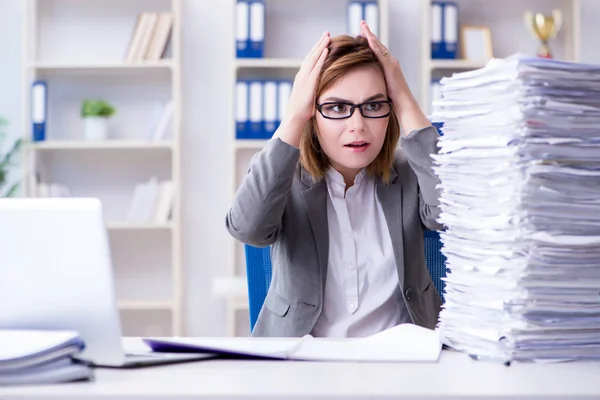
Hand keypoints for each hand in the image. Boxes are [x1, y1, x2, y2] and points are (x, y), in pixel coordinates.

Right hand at [276, 31, 329, 146]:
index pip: (309, 61)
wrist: (294, 116)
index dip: (316, 51)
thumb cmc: (301, 112)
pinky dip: (321, 56)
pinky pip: (316, 66)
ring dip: (321, 46)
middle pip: (311, 55)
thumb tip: (318, 95)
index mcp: (301, 78)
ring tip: (328, 37)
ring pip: (314, 57)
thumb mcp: (308, 98)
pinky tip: (326, 49)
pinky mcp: (309, 81)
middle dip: (319, 44)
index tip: (322, 43)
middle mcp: (302, 74)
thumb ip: (312, 92)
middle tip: (326, 34)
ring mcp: (304, 77)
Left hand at [360, 21, 408, 110]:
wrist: (404, 102)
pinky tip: (368, 39)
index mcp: (388, 65)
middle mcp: (391, 61)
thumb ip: (376, 78)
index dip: (370, 40)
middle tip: (362, 23)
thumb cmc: (393, 97)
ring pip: (379, 46)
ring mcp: (391, 63)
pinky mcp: (391, 67)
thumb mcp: (382, 84)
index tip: (361, 33)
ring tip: (363, 26)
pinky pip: (381, 54)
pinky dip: (375, 46)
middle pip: (378, 44)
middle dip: (369, 33)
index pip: (377, 49)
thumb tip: (367, 80)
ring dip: (371, 35)